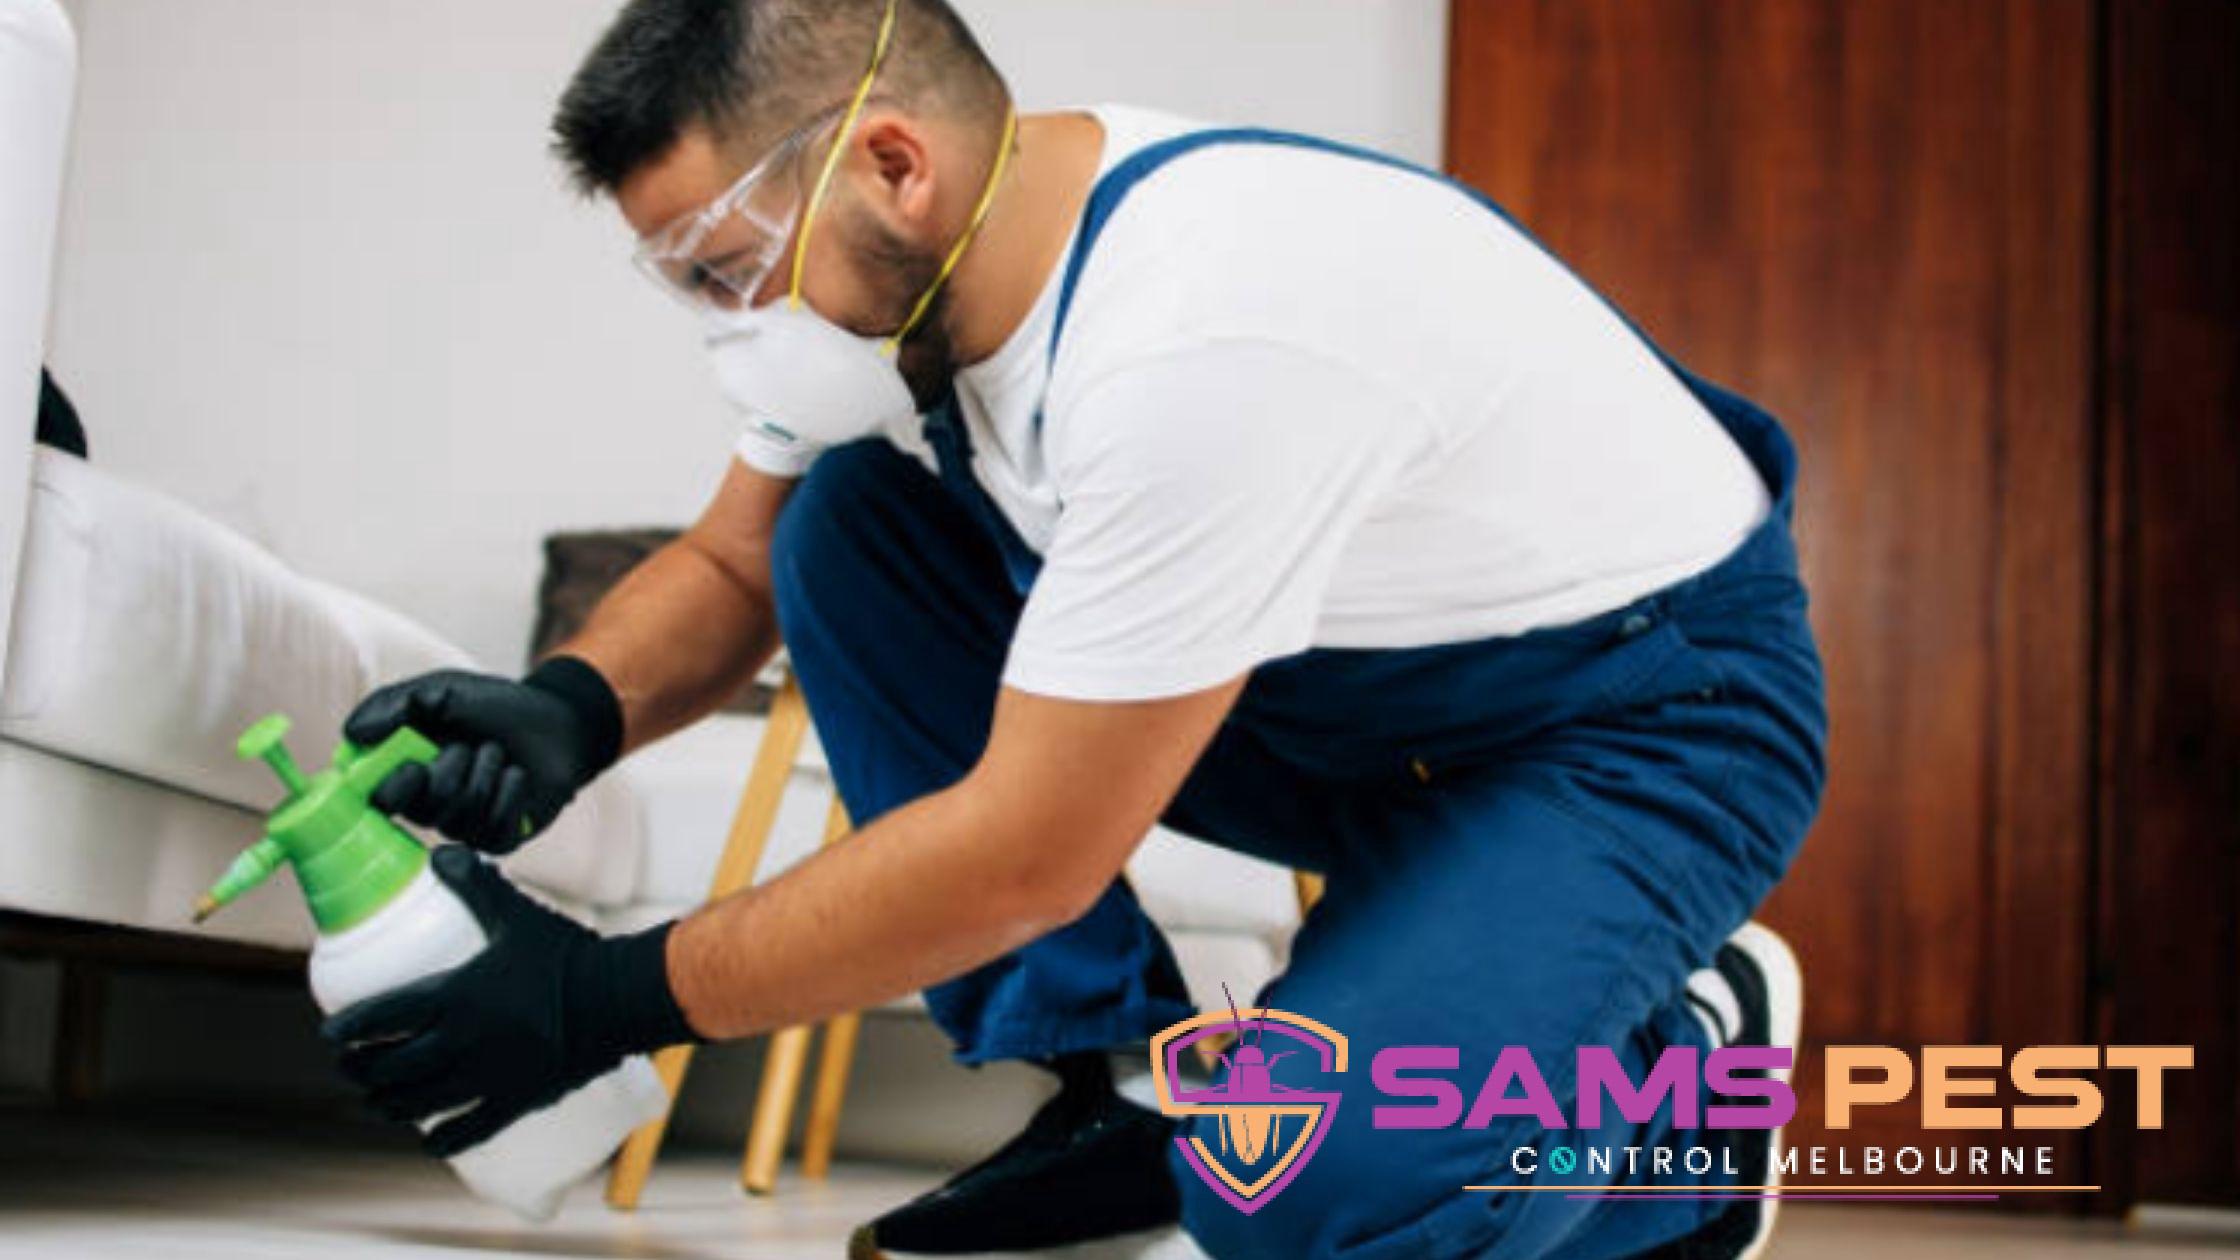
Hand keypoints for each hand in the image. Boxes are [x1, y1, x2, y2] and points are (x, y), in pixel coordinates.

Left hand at [322, 845, 695, 1156]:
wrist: (617, 998)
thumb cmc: (564, 954)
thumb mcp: (516, 914)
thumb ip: (475, 884)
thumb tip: (439, 852)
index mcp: (455, 998)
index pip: (382, 1019)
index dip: (348, 1030)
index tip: (330, 1035)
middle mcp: (462, 1043)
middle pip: (392, 1067)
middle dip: (361, 1070)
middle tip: (349, 1066)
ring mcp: (489, 1076)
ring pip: (421, 1102)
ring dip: (389, 1105)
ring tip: (376, 1101)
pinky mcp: (518, 1099)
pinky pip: (472, 1129)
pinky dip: (445, 1140)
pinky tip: (431, 1142)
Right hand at [343, 657, 621, 853]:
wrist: (556, 718)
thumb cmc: (495, 706)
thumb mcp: (441, 691)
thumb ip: (395, 704)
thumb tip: (353, 734)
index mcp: (407, 774)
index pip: (379, 801)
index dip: (392, 789)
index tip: (412, 767)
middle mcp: (431, 806)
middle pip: (424, 808)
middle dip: (451, 768)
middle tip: (469, 746)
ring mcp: (466, 826)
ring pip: (463, 813)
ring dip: (486, 771)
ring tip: (498, 752)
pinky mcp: (501, 838)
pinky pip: (496, 827)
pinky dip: (511, 790)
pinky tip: (518, 774)